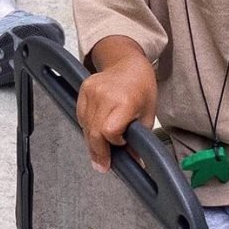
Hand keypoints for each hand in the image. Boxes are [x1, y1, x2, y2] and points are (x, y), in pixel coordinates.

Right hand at [76, 54, 156, 172]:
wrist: (128, 63)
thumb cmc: (141, 86)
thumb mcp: (148, 113)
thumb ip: (140, 138)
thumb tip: (135, 161)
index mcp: (124, 101)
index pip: (109, 131)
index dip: (114, 142)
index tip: (122, 144)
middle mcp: (105, 95)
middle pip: (94, 132)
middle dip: (98, 152)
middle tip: (102, 165)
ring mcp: (91, 90)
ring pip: (85, 126)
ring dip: (91, 141)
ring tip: (100, 150)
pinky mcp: (83, 89)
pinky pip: (81, 115)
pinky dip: (87, 126)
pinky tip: (95, 129)